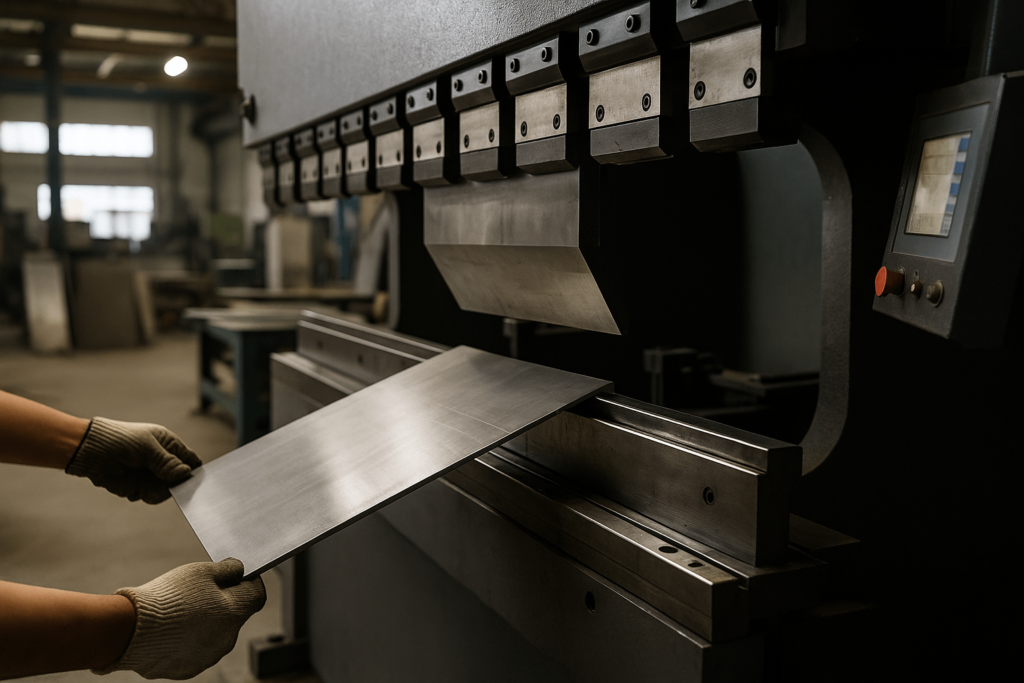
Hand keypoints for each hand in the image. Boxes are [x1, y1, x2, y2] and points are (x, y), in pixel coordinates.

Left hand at [66, 417, 201, 503]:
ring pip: (167, 491)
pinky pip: (152, 497)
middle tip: (162, 483)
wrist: (90, 452)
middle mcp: (163, 461)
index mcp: (169, 445)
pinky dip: (145, 496)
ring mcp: (152, 475)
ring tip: (143, 484)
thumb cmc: (120, 440)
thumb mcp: (147, 448)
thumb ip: (167, 462)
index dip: (193, 470)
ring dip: (158, 491)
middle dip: (174, 485)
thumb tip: (186, 472)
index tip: (190, 480)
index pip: (191, 460)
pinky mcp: (140, 487)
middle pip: (181, 480)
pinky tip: (134, 488)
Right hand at [95, 559, 266, 679]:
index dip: (247, 582)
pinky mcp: (189, 668)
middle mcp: (228, 638)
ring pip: (215, 634)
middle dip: (222, 603)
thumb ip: (228, 569)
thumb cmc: (169, 597)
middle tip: (197, 593)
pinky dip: (188, 640)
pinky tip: (171, 630)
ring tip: (180, 612)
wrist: (132, 630)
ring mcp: (209, 656)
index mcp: (235, 612)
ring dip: (205, 623)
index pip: (256, 594)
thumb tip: (239, 569)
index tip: (233, 576)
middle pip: (234, 615)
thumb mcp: (202, 571)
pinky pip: (195, 650)